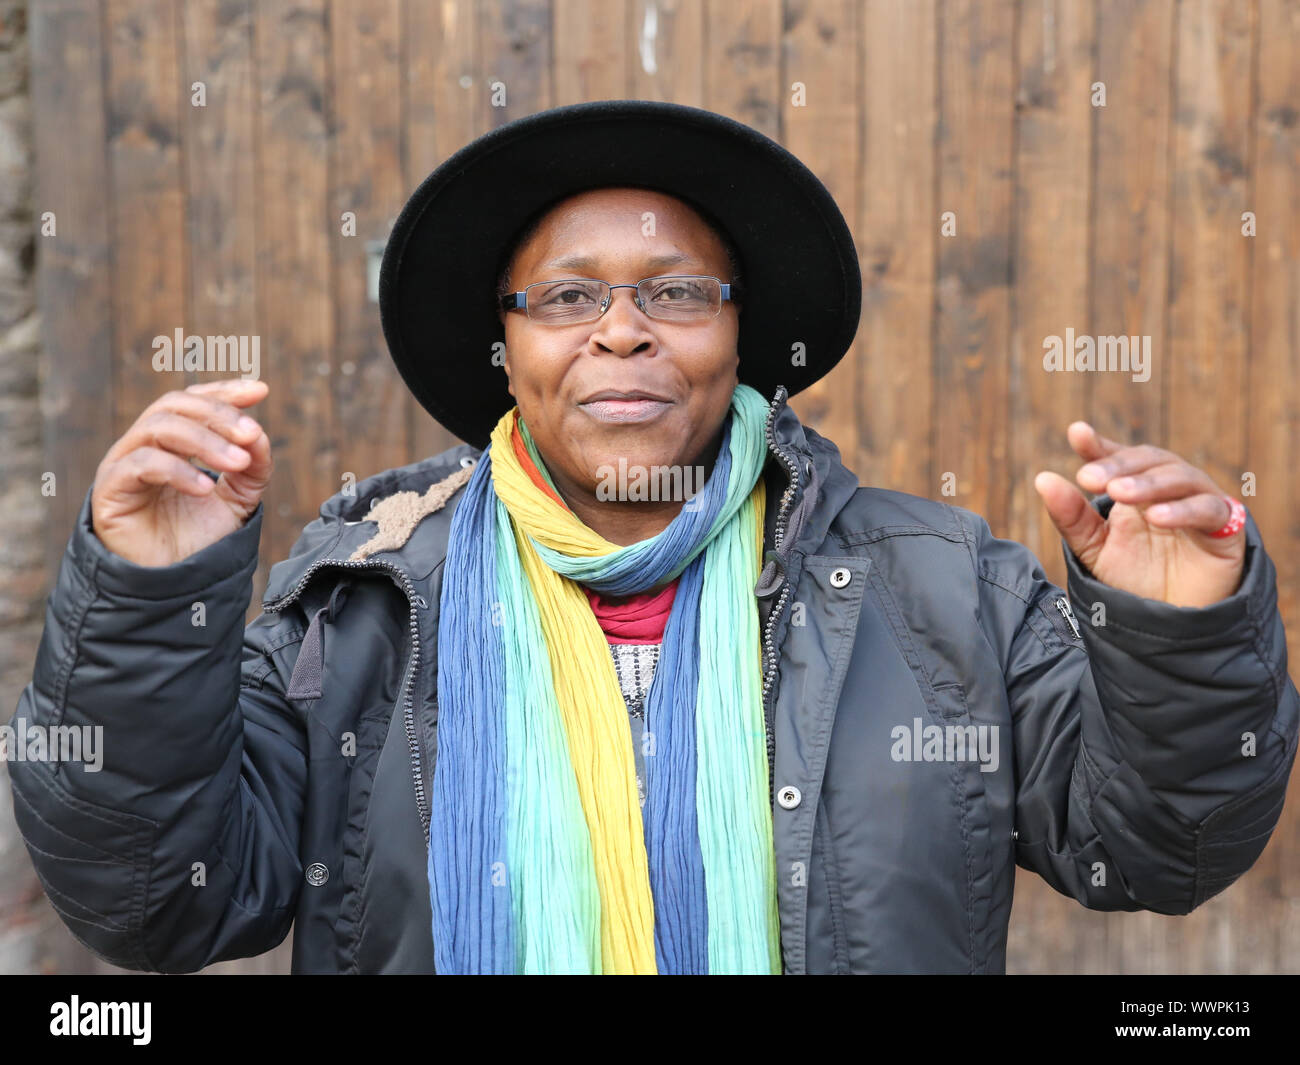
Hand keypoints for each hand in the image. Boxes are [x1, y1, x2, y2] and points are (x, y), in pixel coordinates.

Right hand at [90, 379, 272, 566]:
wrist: (173, 586)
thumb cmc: (199, 541)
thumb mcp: (239, 500)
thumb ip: (253, 468)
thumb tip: (259, 435)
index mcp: (172, 442)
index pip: (193, 400)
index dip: (224, 392)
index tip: (260, 391)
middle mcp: (144, 445)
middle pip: (175, 405)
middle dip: (218, 415)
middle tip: (251, 435)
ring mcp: (123, 464)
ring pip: (159, 428)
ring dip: (205, 441)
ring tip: (238, 464)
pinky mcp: (110, 490)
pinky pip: (141, 464)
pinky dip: (177, 470)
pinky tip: (206, 488)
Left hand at [1033, 422, 1245, 607]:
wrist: (1168, 621)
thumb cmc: (1132, 578)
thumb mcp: (1094, 548)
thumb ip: (1071, 516)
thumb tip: (1042, 479)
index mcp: (1136, 487)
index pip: (1119, 457)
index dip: (1100, 445)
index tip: (1077, 433)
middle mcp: (1169, 488)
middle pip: (1150, 460)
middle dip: (1119, 465)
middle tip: (1089, 478)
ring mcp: (1199, 503)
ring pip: (1180, 478)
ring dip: (1148, 483)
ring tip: (1118, 493)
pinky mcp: (1226, 527)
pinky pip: (1209, 509)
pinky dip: (1183, 510)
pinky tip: (1156, 516)